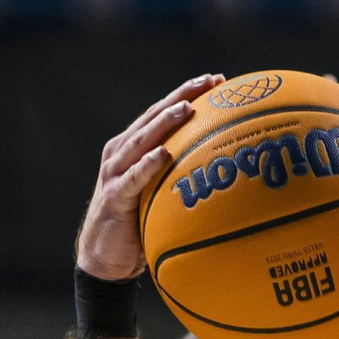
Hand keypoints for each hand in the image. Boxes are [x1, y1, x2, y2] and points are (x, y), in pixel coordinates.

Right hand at [75, 74, 222, 281]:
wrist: (105, 258)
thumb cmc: (140, 225)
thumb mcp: (164, 196)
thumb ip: (185, 180)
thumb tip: (234, 177)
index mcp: (134, 147)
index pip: (163, 113)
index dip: (188, 93)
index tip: (218, 79)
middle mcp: (122, 152)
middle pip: (154, 116)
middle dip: (182, 96)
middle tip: (210, 81)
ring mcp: (115, 172)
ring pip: (142, 140)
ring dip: (165, 123)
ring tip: (188, 108)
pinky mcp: (114, 196)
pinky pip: (133, 178)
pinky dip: (147, 165)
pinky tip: (163, 154)